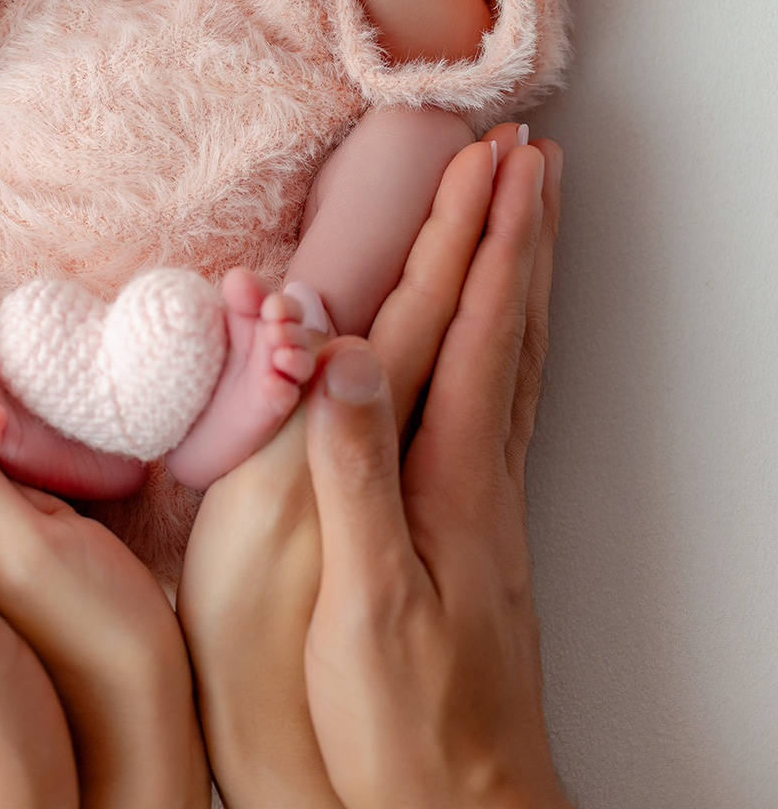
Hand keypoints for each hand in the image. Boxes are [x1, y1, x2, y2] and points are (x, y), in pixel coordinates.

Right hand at [304, 138, 570, 808]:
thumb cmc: (403, 720)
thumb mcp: (364, 600)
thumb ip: (353, 471)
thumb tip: (343, 349)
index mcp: (451, 473)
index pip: (468, 325)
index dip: (477, 236)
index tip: (488, 156)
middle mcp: (483, 471)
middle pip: (508, 323)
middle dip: (516, 229)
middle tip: (528, 152)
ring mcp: (488, 498)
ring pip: (515, 355)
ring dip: (522, 272)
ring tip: (528, 213)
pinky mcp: (479, 526)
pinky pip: (506, 396)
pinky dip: (508, 336)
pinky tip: (499, 335)